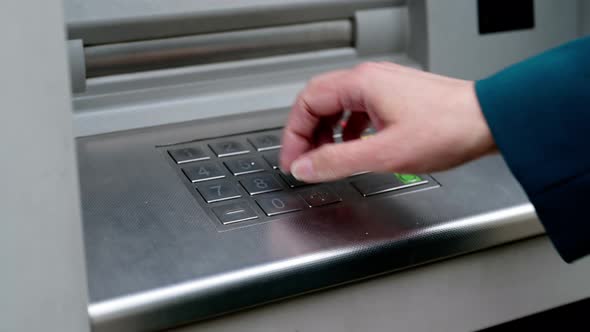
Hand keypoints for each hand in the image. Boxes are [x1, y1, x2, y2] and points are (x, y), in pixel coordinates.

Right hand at [280, 62, 495, 181]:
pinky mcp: (397, 97)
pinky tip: (355, 147)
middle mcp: (370, 79)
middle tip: (305, 161)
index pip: (307, 103)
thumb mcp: (383, 153)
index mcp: (361, 84)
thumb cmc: (448, 129)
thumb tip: (304, 167)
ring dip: (327, 132)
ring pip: (339, 105)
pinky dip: (348, 129)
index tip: (294, 161)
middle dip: (307, 133)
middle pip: (319, 101)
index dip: (294, 135)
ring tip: (328, 157)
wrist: (490, 121)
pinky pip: (359, 109)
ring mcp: (385, 85)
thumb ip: (336, 161)